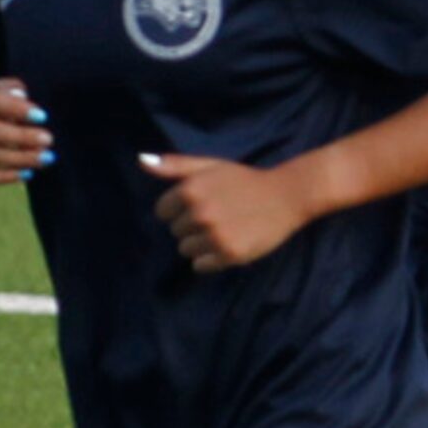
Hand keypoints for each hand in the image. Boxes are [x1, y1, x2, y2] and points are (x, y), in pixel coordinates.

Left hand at [142, 152, 314, 271]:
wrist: (286, 196)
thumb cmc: (244, 180)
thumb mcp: (209, 166)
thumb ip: (174, 165)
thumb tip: (140, 160)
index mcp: (191, 190)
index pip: (162, 212)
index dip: (179, 209)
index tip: (201, 204)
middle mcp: (200, 213)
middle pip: (175, 232)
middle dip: (192, 225)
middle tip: (218, 215)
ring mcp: (215, 235)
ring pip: (186, 250)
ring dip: (200, 244)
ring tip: (224, 228)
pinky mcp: (230, 254)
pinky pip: (200, 266)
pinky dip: (210, 259)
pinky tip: (227, 244)